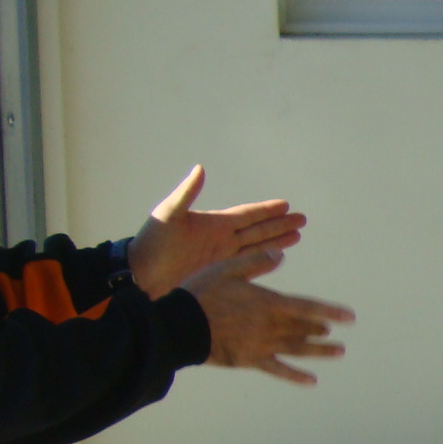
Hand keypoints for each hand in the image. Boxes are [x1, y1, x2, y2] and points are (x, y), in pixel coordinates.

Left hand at [127, 166, 302, 297]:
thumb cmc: (151, 243)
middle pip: (258, 230)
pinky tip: (277, 259)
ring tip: (297, 236)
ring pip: (257, 247)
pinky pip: (248, 266)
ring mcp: (221, 257)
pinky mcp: (219, 273)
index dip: (266, 210)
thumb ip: (187, 193)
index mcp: (213, 224)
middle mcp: (221, 239)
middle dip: (280, 224)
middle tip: (302, 219)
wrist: (141, 274)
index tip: (285, 204)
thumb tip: (200, 168)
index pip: (247, 215)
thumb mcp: (169, 213)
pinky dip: (264, 261)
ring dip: (277, 241)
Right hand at [185, 251, 352, 384]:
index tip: (350, 318)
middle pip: (302, 328)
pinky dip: (296, 376)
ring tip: (338, 351)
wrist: (181, 325)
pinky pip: (278, 369)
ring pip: (297, 349)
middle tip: (331, 331)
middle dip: (319, 329)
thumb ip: (255, 262)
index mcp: (268, 302)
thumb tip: (280, 253)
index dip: (330, 311)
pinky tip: (311, 381)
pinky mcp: (250, 360)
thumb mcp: (227, 269)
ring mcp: (262, 345)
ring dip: (319, 351)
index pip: (307, 307)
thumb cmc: (201, 293)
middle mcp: (270, 326)